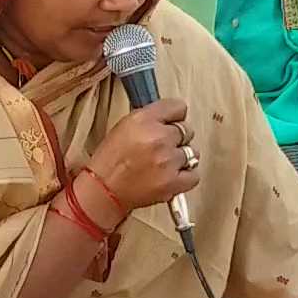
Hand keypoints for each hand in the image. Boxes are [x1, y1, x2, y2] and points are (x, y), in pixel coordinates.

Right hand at [85, 98, 201, 212]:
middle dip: (176, 138)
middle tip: (162, 147)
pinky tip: (173, 175)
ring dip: (181, 157)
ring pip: (192, 152)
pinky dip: (186, 176)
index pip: (178, 107)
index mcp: (143, 119)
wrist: (103, 190)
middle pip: (187, 130)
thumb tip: (169, 118)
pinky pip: (194, 175)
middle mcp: (158, 137)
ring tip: (165, 164)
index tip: (171, 123)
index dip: (175, 116)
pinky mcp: (173, 182)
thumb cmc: (109, 160)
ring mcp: (168, 160)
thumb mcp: (124, 126)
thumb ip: (149, 118)